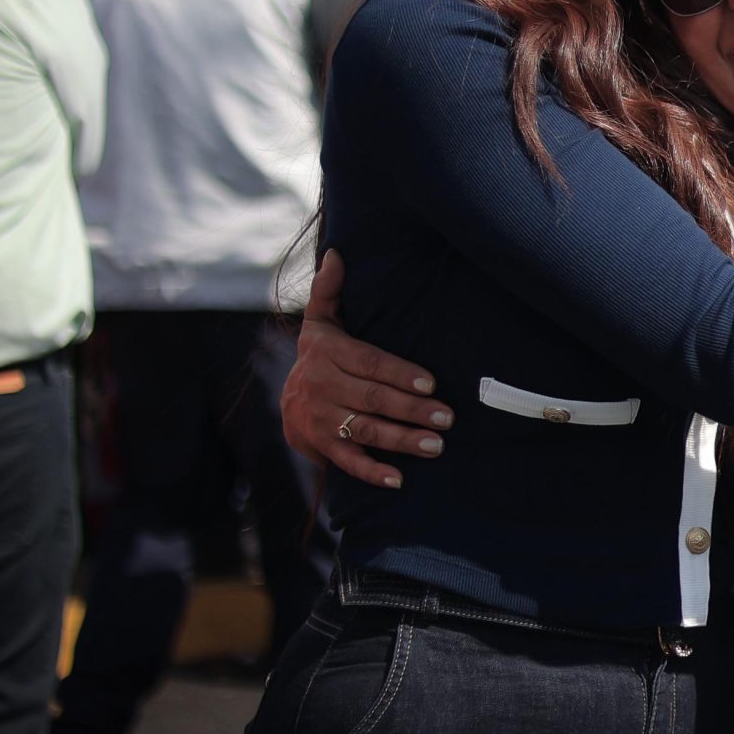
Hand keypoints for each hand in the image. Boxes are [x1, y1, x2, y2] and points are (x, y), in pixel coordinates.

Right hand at [283, 251, 453, 489]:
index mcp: (328, 353)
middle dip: (411, 409)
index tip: (431, 382)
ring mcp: (320, 418)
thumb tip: (337, 254)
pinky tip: (397, 479)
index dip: (400, 373)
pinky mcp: (320, 446)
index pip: (369, 363)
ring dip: (401, 440)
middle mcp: (321, 386)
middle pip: (372, 399)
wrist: (286, 402)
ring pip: (364, 430)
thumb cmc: (320, 355)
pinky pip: (347, 461)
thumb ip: (329, 291)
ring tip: (436, 446)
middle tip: (447, 417)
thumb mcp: (321, 322)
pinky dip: (371, 472)